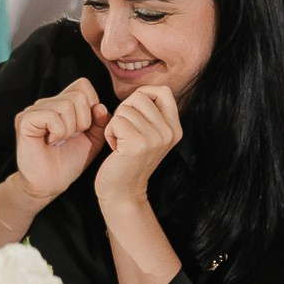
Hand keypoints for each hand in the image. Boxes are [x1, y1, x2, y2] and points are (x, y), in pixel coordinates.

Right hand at [15, 78, 108, 201]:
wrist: (48, 184)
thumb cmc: (68, 162)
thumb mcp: (92, 140)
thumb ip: (100, 122)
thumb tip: (100, 106)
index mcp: (62, 102)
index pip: (83, 85)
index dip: (91, 106)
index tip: (84, 128)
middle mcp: (47, 102)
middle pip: (79, 95)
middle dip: (83, 121)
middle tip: (71, 137)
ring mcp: (34, 109)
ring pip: (67, 104)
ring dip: (70, 129)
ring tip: (61, 141)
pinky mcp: (25, 120)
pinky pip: (52, 116)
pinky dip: (59, 132)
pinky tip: (51, 142)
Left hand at [96, 85, 182, 207]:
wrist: (123, 192)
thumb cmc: (129, 160)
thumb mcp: (149, 134)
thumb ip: (150, 113)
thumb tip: (141, 91)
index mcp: (174, 128)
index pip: (163, 91)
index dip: (144, 94)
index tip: (135, 113)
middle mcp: (169, 132)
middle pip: (140, 96)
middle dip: (125, 111)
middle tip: (126, 133)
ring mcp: (155, 138)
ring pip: (125, 108)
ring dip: (116, 124)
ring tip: (122, 143)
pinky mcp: (137, 144)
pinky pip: (116, 121)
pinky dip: (109, 133)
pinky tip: (116, 149)